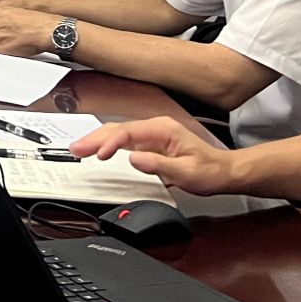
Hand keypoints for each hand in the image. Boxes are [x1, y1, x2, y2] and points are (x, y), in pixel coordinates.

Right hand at [69, 117, 238, 195]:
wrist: (224, 172)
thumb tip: (134, 159)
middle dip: (95, 138)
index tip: (98, 155)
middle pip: (118, 130)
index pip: (128, 132)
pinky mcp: (150, 145)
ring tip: (79, 149)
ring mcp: (152, 136)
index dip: (110, 143)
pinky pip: (124, 142)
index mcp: (162, 130)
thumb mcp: (187, 173)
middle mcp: (155, 128)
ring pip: (118, 134)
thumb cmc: (210, 171)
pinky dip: (108, 146)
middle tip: (75, 149)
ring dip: (98, 141)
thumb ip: (159, 166)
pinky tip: (98, 150)